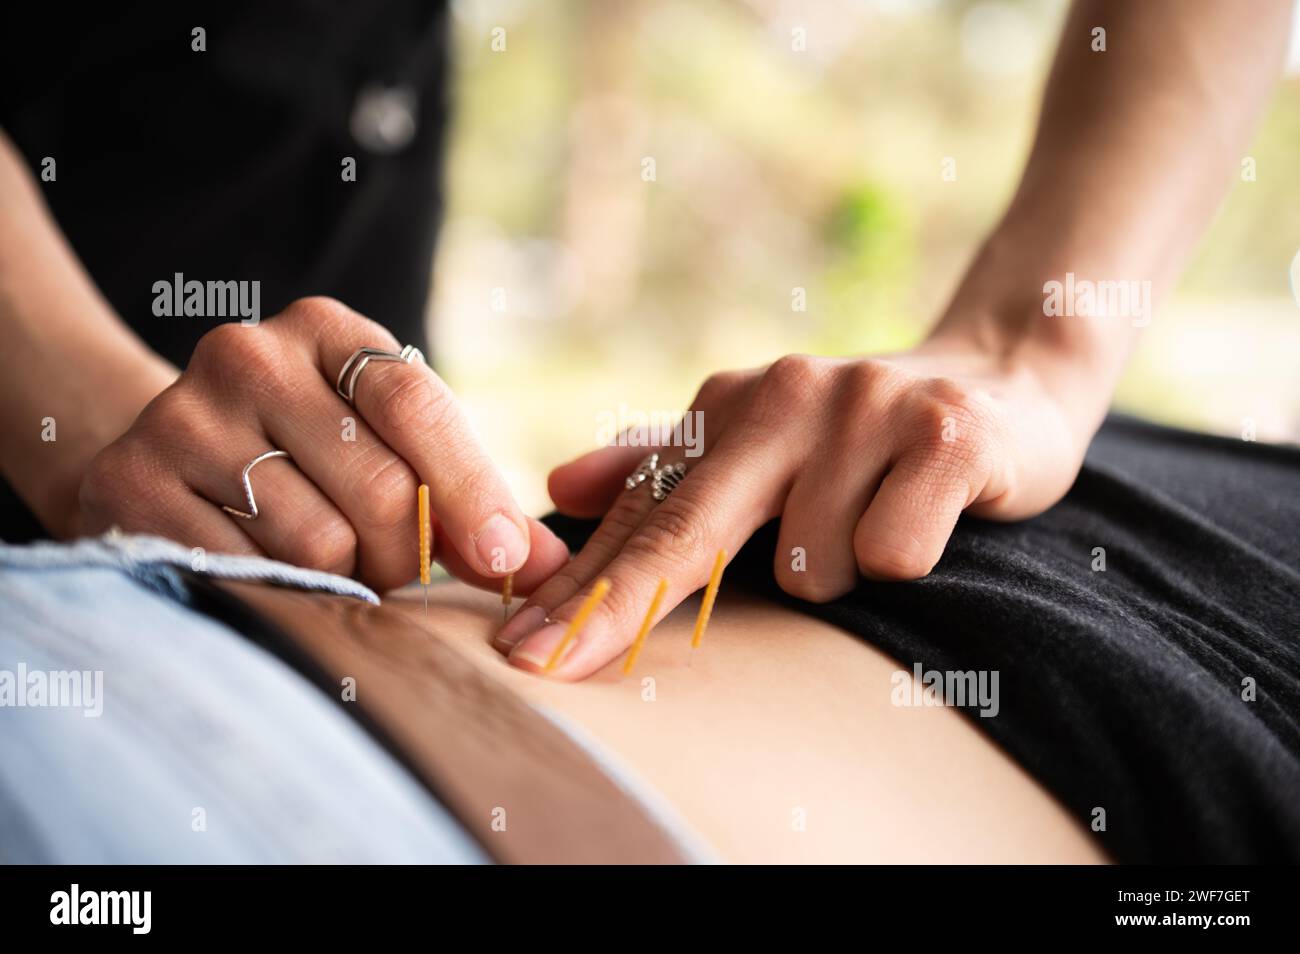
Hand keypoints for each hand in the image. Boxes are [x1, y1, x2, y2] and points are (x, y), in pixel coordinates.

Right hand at [79, 297, 568, 591]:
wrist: (165, 459)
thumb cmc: (306, 456)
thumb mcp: (384, 444)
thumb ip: (466, 493)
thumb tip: (549, 563)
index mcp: (325, 330)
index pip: (417, 404)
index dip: (471, 489)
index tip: (508, 558)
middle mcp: (248, 356)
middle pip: (379, 487)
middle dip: (405, 553)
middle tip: (393, 571)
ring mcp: (182, 418)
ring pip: (318, 543)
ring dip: (345, 582)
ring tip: (329, 569)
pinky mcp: (132, 486)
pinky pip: (248, 574)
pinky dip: (280, 594)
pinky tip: (271, 575)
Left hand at [494, 340, 1091, 677]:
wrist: (1004, 379)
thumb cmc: (864, 435)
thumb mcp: (760, 441)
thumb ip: (665, 460)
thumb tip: (560, 482)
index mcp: (733, 404)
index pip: (645, 510)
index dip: (578, 586)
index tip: (518, 651)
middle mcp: (787, 396)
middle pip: (689, 529)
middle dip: (616, 608)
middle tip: (546, 668)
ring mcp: (866, 408)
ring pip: (813, 563)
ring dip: (839, 571)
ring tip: (874, 519)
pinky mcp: (945, 432)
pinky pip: (894, 551)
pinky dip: (906, 555)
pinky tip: (927, 513)